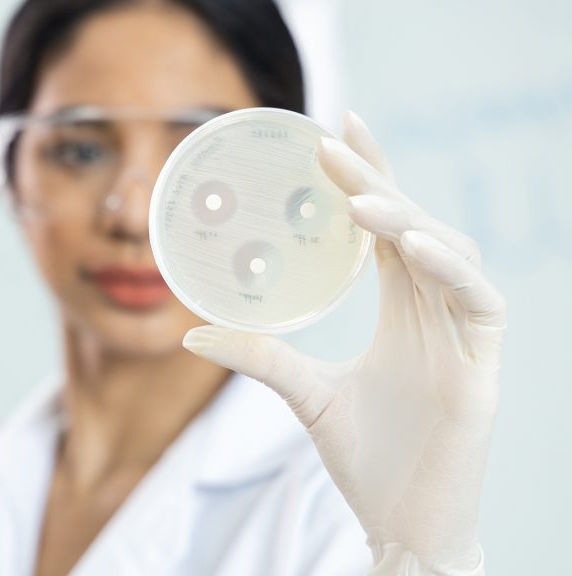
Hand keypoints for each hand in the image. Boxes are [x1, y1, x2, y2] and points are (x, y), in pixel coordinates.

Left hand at [183, 111, 505, 574]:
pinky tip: (412, 247)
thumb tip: (190, 332)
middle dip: (379, 180)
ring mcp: (463, 337)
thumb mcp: (304, 393)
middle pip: (416, 225)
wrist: (403, 527)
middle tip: (335, 139)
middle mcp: (436, 313)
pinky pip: (478, 301)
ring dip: (407, 219)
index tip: (337, 130)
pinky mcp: (483, 367)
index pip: (389, 228)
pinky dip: (448, 270)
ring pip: (450, 254)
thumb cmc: (367, 459)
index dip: (370, 176)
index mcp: (403, 311)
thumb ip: (260, 356)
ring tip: (358, 197)